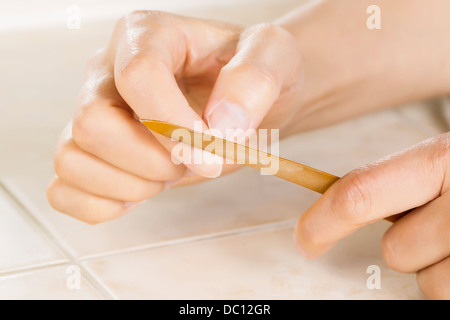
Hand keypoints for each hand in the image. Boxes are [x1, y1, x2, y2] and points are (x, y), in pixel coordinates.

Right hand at [47, 11, 302, 223]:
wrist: (245, 99)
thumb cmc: (253, 74)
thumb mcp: (274, 56)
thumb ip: (254, 79)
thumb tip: (219, 123)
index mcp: (149, 36)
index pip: (138, 77)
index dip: (174, 126)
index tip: (212, 152)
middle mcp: (110, 72)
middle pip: (92, 122)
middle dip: (150, 160)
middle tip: (192, 162)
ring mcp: (96, 113)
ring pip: (72, 158)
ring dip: (130, 184)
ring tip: (170, 173)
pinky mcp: (94, 152)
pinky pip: (65, 188)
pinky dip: (101, 205)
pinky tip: (141, 193)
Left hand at [294, 132, 449, 298]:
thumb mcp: (445, 161)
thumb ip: (400, 182)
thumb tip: (337, 206)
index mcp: (442, 159)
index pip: (359, 194)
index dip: (322, 222)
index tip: (304, 240)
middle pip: (396, 251)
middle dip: (410, 244)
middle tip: (443, 225)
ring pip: (428, 283)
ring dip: (440, 267)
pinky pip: (449, 295)